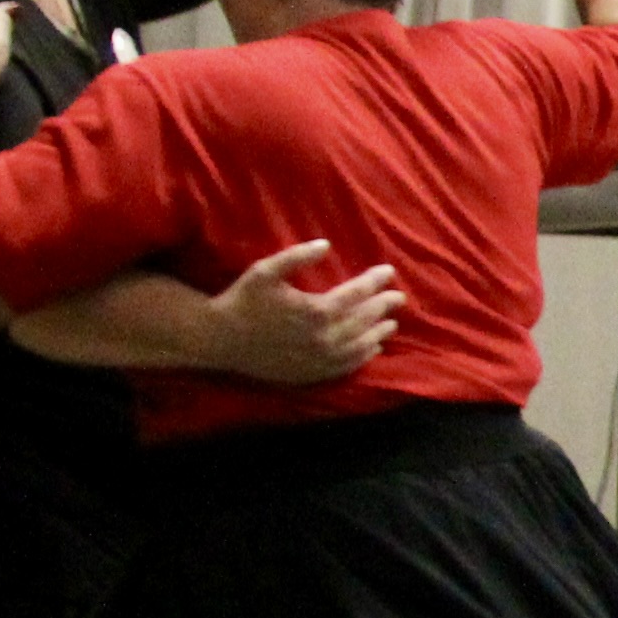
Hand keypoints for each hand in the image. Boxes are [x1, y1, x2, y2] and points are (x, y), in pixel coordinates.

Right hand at [204, 240, 403, 383]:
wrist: (219, 339)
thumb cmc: (242, 300)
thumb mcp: (265, 270)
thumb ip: (297, 256)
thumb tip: (326, 244)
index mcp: (316, 310)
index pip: (357, 293)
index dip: (376, 281)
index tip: (389, 272)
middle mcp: (324, 337)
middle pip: (364, 320)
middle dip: (383, 306)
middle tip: (399, 297)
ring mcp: (320, 358)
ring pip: (361, 346)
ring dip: (378, 333)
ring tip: (391, 323)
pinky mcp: (312, 373)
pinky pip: (347, 366)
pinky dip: (364, 357)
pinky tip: (372, 349)